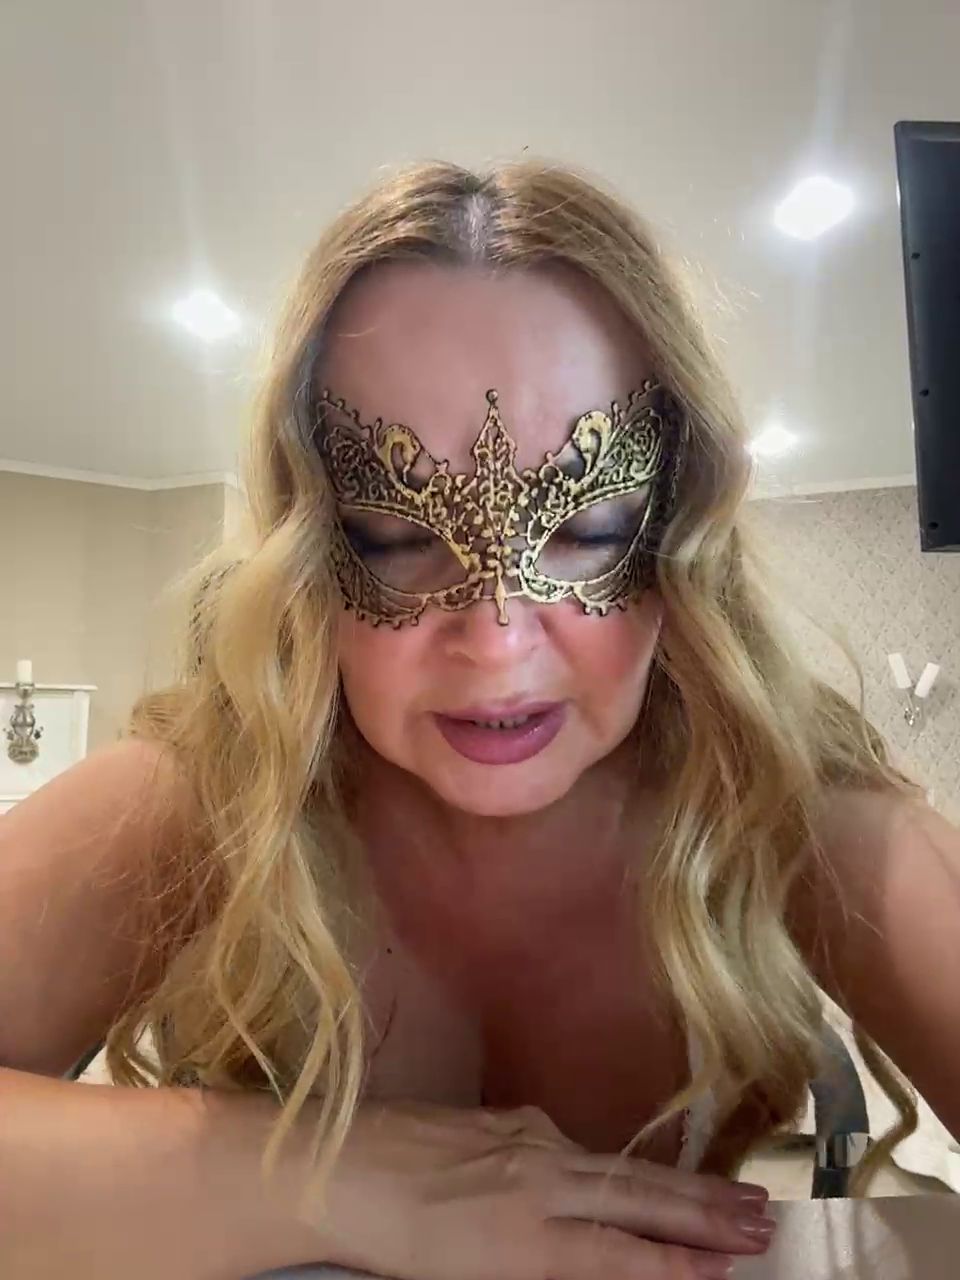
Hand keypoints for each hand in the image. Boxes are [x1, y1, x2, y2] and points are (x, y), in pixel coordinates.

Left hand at [314, 1100, 775, 1279]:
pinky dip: (620, 1169)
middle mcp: (536, 1181)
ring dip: (681, 1186)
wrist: (334, 1167)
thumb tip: (610, 1263)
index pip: (619, 1255)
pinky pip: (576, 1148)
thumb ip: (552, 1270)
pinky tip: (639, 1181)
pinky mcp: (510, 1119)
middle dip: (705, 1216)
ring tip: (735, 1199)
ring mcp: (526, 1141)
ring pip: (618, 1168)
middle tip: (766, 1224)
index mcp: (523, 1239)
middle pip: (636, 1200)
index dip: (679, 1263)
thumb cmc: (394, 1248)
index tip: (735, 1265)